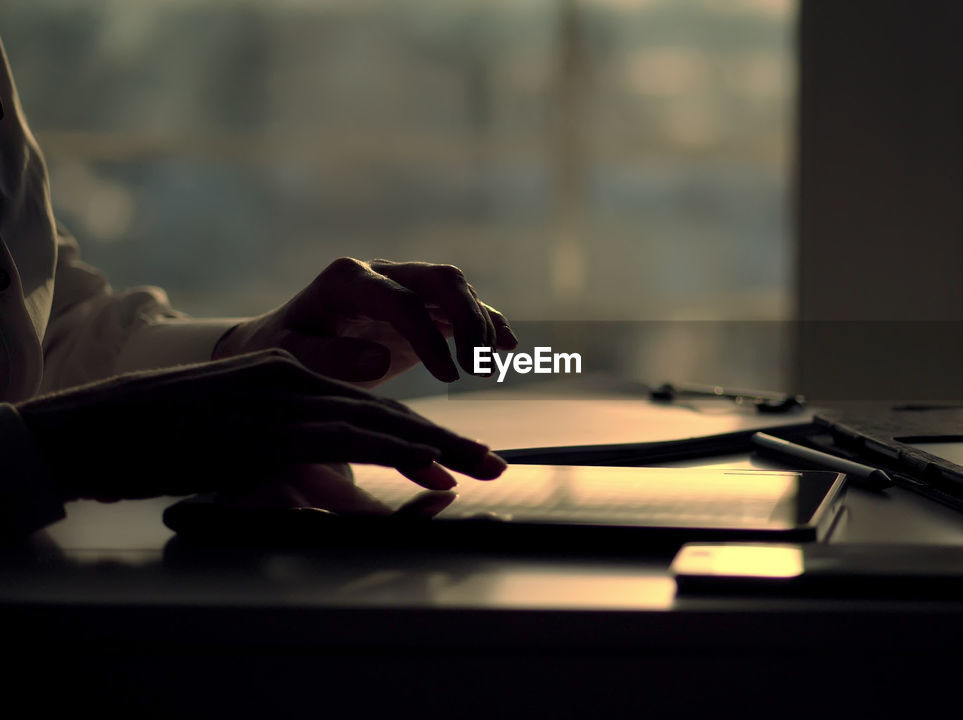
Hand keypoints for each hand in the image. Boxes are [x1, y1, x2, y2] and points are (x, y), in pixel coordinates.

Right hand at [16, 350, 506, 501]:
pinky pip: (346, 438)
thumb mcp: (238, 442)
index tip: (460, 459)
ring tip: (480, 467)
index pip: (369, 405)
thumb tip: (342, 490)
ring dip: (437, 446)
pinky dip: (394, 452)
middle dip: (446, 439)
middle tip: (494, 464)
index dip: (420, 433)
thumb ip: (291, 458)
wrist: (96, 430)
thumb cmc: (163, 441)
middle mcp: (294, 378)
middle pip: (386, 409)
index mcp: (290, 374)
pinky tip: (429, 465)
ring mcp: (282, 401)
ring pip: (377, 420)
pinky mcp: (267, 428)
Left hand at [212, 258, 517, 385]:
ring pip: (456, 289)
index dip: (430, 337)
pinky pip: (460, 307)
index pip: (402, 301)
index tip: (448, 378)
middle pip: (440, 279)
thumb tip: (381, 356)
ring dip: (481, 325)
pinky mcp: (420, 304)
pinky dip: (487, 323)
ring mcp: (403, 284)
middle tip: (478, 369)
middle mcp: (381, 272)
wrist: (286, 340)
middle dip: (468, 320)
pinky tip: (508, 347)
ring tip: (489, 368)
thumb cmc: (287, 351)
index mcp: (348, 280)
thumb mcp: (292, 357)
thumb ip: (329, 358)